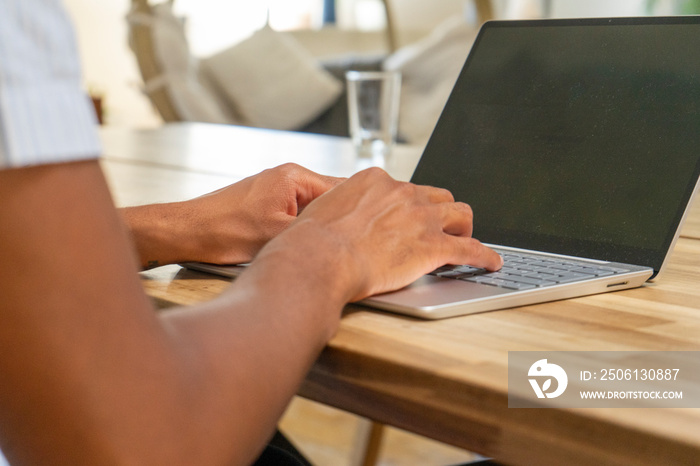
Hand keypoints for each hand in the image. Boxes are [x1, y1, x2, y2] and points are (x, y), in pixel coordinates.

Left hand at [122, 163, 342, 266]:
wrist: (187, 232)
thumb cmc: (224, 231)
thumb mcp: (278, 235)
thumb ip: (315, 231)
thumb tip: (344, 235)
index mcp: (295, 177)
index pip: (342, 190)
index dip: (356, 212)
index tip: (368, 232)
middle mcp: (287, 177)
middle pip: (329, 199)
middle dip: (337, 221)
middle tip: (349, 246)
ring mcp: (276, 189)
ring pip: (312, 209)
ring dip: (317, 227)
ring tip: (323, 248)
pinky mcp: (266, 203)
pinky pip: (295, 214)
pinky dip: (300, 229)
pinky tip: (299, 246)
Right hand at [271, 167, 502, 301]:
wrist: (319, 258)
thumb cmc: (311, 241)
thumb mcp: (321, 210)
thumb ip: (338, 208)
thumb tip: (333, 217)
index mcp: (375, 181)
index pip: (405, 188)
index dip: (411, 205)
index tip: (410, 216)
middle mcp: (402, 193)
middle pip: (437, 197)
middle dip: (441, 213)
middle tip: (440, 228)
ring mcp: (421, 218)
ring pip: (460, 215)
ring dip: (464, 228)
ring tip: (467, 240)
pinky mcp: (433, 247)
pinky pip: (470, 249)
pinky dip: (484, 256)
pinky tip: (491, 262)